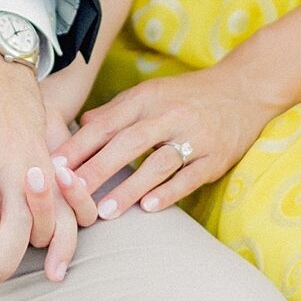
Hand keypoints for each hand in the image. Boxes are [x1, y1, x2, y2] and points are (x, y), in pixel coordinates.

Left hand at [55, 59, 280, 218]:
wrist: (245, 89)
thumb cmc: (189, 94)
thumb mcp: (151, 92)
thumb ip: (116, 110)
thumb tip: (80, 126)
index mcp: (148, 98)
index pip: (108, 123)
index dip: (80, 145)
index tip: (55, 167)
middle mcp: (170, 115)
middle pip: (128, 142)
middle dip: (97, 168)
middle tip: (72, 193)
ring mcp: (195, 136)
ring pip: (158, 163)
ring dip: (129, 187)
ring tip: (105, 211)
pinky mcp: (216, 157)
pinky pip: (190, 176)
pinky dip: (169, 192)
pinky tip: (149, 208)